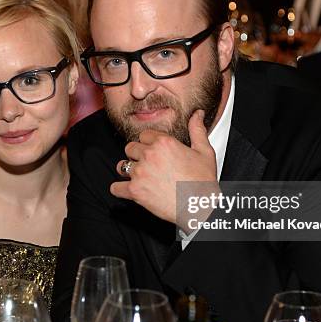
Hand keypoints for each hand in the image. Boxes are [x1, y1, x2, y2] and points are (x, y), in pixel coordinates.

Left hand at [110, 110, 216, 224]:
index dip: (149, 144)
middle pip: (130, 148)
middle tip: (148, 166)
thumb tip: (197, 114)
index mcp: (164, 142)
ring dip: (128, 170)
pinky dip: (120, 189)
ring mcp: (140, 172)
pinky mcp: (134, 190)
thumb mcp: (204, 152)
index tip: (154, 153)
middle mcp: (149, 154)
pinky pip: (116, 188)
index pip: (144, 135)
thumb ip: (197, 130)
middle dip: (137, 156)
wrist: (199, 207)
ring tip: (139, 177)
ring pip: (122, 165)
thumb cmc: (203, 181)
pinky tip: (127, 190)